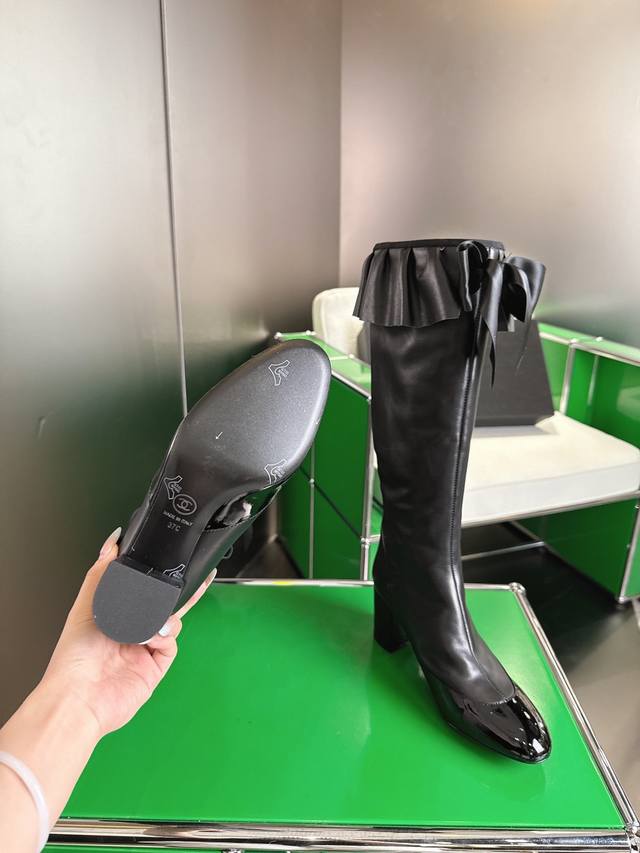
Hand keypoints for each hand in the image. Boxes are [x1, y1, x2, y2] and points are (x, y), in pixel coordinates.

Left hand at [42, 528, 214, 737]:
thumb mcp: (86, 605)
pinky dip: (164, 635)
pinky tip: (150, 637)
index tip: (169, 558)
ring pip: (171, 618)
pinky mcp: (157, 663)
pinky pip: (172, 640)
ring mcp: (146, 645)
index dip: (154, 574)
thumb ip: (102, 573)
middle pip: (162, 602)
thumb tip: (112, 543)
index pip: (140, 587)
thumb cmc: (74, 656)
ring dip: (163, 615)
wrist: (82, 695)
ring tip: (147, 623)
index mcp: (113, 613)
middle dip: (176, 589)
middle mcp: (131, 628)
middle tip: (189, 575)